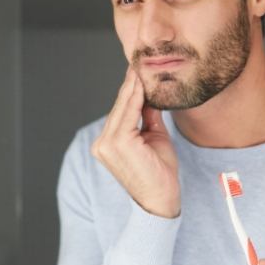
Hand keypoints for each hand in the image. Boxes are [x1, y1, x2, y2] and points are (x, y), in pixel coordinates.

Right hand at [91, 66, 179, 217]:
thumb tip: (150, 97)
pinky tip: (142, 84)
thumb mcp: (155, 139)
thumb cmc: (159, 174)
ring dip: (133, 88)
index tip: (138, 73)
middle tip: (139, 64)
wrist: (161, 200)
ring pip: (123, 107)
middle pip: (119, 107)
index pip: (120, 112)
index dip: (130, 91)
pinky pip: (128, 113)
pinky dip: (136, 98)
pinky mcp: (118, 143)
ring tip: (141, 69)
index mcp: (108, 144)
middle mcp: (103, 144)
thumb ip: (149, 118)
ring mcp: (107, 144)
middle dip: (131, 85)